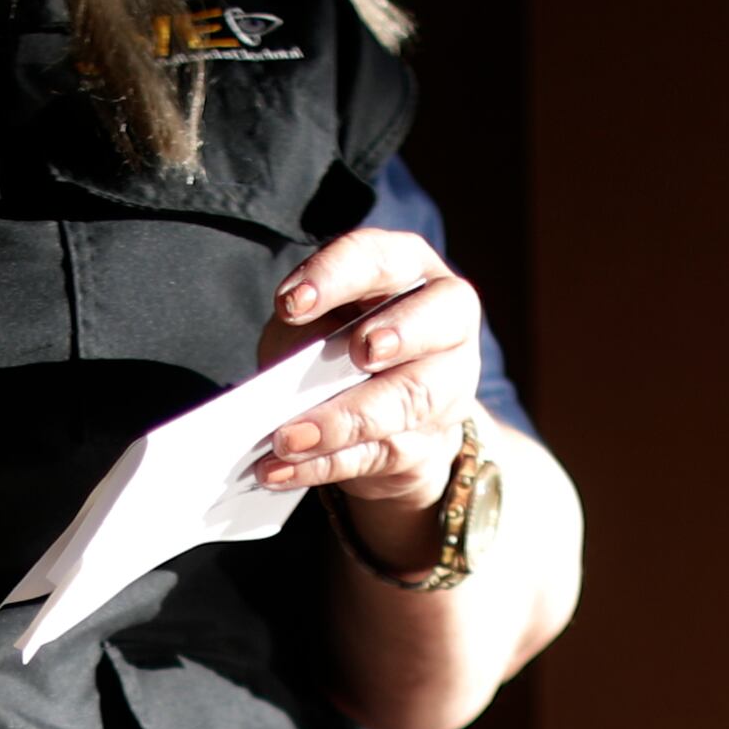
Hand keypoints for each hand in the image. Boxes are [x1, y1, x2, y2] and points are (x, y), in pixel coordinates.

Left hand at [252, 224, 482, 521]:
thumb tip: (281, 374)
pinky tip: (282, 469)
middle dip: (399, 334)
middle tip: (363, 353)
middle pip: (436, 322)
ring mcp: (447, 385)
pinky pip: (380, 454)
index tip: (293, 304)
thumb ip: (302, 332)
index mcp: (410, 271)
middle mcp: (445, 321)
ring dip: (343, 420)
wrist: (382, 418)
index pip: (382, 260)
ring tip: (287, 437)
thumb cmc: (338, 349)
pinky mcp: (429, 442)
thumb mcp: (312, 324)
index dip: (339, 277)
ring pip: (408, 399)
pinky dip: (325, 465)